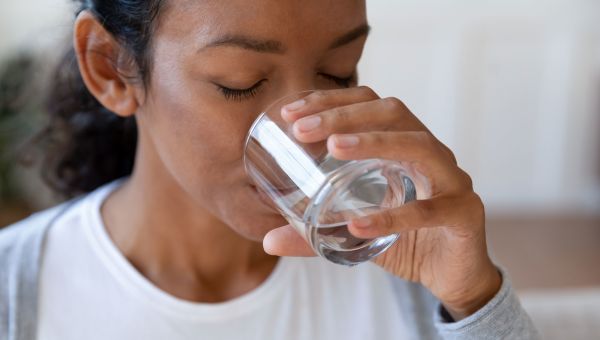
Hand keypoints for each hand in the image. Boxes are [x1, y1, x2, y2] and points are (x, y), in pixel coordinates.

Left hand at [262, 86, 500, 319]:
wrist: (453, 277)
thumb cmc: (406, 241)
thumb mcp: (355, 232)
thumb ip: (315, 234)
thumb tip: (268, 241)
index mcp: (403, 146)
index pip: (369, 106)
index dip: (330, 102)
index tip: (290, 113)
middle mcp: (430, 153)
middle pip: (393, 112)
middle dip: (344, 115)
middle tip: (302, 128)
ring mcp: (453, 180)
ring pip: (420, 146)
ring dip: (375, 142)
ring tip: (335, 147)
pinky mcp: (464, 214)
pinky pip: (430, 210)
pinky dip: (393, 216)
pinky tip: (359, 223)